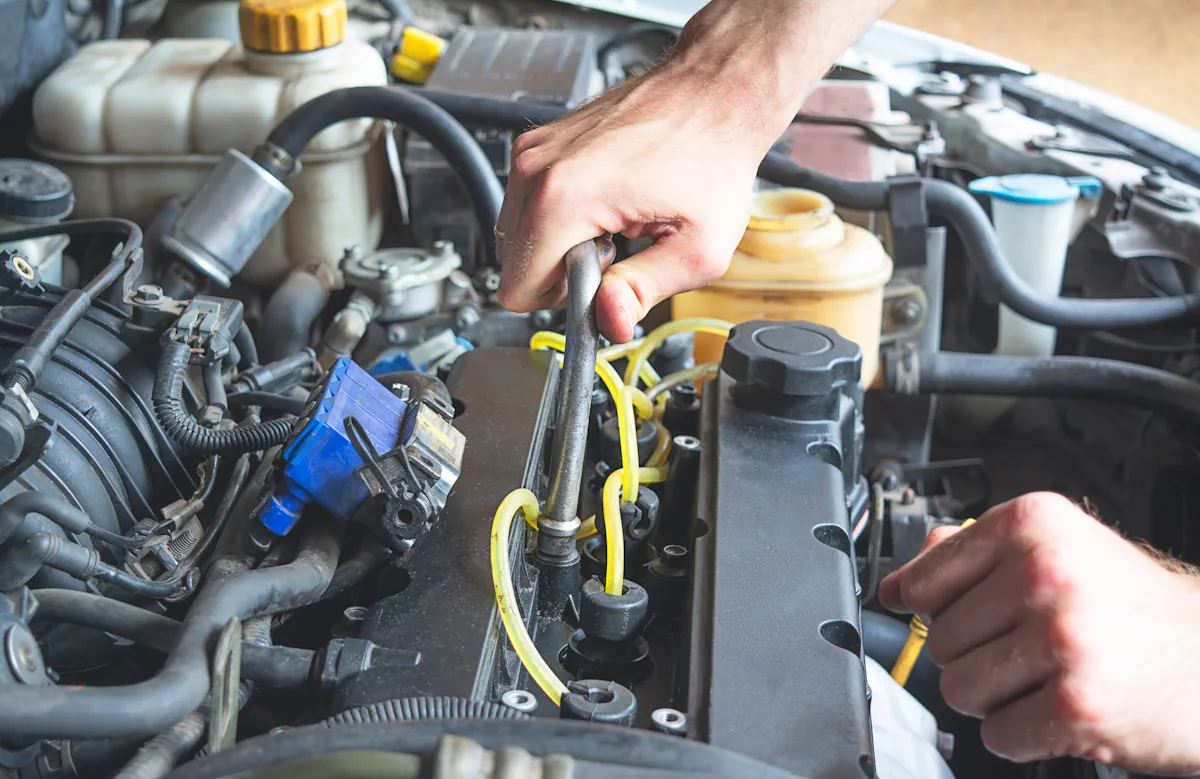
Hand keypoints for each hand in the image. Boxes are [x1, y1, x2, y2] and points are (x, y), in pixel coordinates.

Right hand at [494, 61, 766, 342]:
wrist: (715, 91)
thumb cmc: (713, 153)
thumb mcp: (698, 248)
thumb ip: (645, 292)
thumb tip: (610, 322)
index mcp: (564, 197)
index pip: (517, 289)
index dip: (564, 302)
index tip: (605, 281)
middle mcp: (536, 169)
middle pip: (514, 265)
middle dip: (563, 273)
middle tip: (619, 249)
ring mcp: (534, 152)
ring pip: (519, 238)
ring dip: (563, 246)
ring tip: (616, 224)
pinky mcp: (540, 144)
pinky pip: (530, 207)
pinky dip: (563, 218)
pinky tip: (607, 204)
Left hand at [878, 492, 1199, 773]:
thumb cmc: (1131, 607)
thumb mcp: (1059, 549)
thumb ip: (975, 553)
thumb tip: (900, 579)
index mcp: (1031, 524)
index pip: (925, 577)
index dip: (927, 607)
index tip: (938, 612)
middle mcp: (1045, 572)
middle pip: (938, 638)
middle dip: (972, 656)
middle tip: (1023, 651)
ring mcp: (1061, 637)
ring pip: (958, 689)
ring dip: (993, 698)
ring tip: (1041, 679)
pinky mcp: (1076, 702)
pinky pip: (997, 734)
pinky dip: (1021, 735)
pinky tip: (1058, 709)